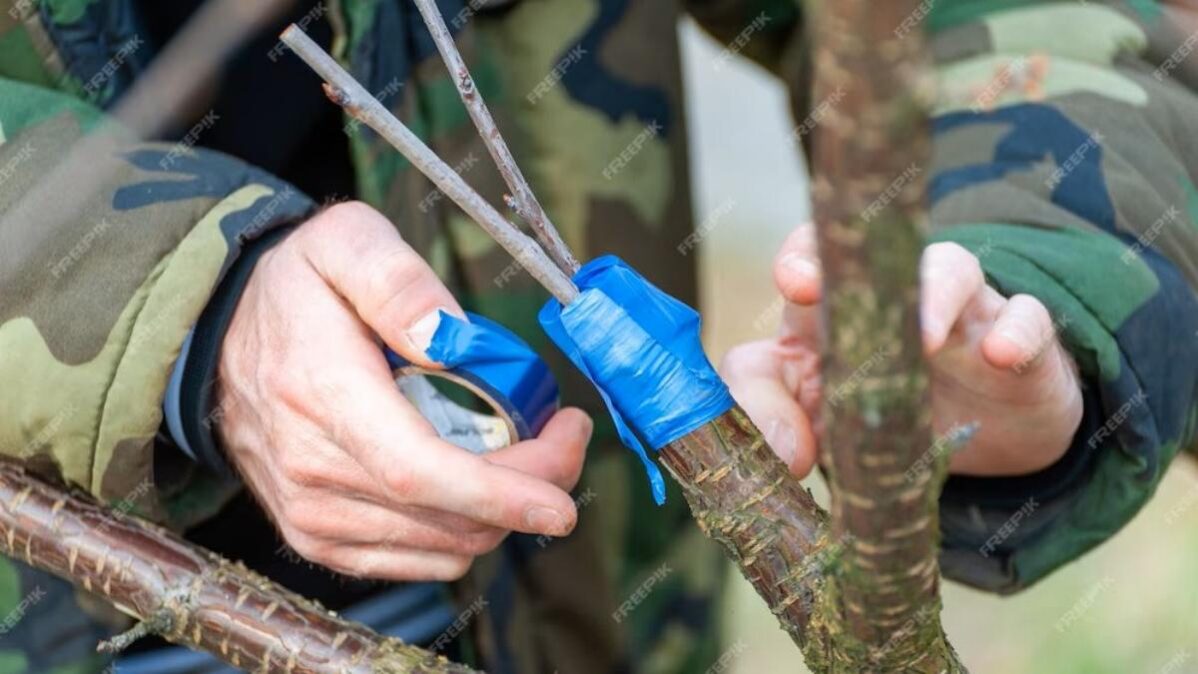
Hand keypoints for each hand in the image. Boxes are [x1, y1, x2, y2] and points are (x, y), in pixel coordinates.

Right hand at [215, 201, 591, 580]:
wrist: (219, 337)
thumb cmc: (296, 288)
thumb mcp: (344, 242)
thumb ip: (398, 281)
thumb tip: (448, 338)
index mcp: (322, 393)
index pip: (418, 470)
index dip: (499, 494)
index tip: (562, 499)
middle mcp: (310, 470)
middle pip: (448, 514)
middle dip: (531, 487)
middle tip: (565, 432)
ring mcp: (312, 514)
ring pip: (444, 545)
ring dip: (505, 510)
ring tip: (527, 447)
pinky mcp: (319, 538)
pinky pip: (419, 559)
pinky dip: (466, 530)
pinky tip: (478, 482)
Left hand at [722, 223, 1083, 478]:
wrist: (986, 454)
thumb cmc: (880, 415)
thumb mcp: (811, 415)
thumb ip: (767, 412)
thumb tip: (781, 449)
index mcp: (839, 307)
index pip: (815, 254)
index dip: (803, 256)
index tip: (794, 284)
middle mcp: (901, 296)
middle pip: (884, 250)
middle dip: (863, 262)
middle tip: (841, 291)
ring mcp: (964, 314)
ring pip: (954, 268)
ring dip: (936, 296)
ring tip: (923, 340)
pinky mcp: (1022, 348)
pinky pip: (1028, 319)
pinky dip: (1018, 331)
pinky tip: (1000, 354)